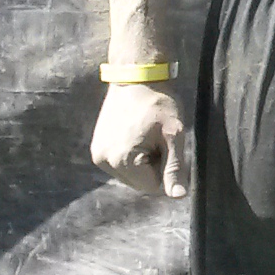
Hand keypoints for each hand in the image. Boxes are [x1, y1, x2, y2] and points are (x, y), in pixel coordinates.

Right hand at [90, 83, 191, 197]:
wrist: (136, 78)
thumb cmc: (159, 103)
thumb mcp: (174, 134)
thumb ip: (175, 168)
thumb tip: (178, 197)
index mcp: (122, 160)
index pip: (154, 187)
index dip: (168, 170)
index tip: (169, 146)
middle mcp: (104, 162)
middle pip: (140, 182)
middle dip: (154, 166)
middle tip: (158, 139)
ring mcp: (97, 155)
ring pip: (131, 175)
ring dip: (143, 162)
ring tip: (147, 135)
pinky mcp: (96, 149)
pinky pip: (120, 164)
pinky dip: (132, 156)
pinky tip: (136, 135)